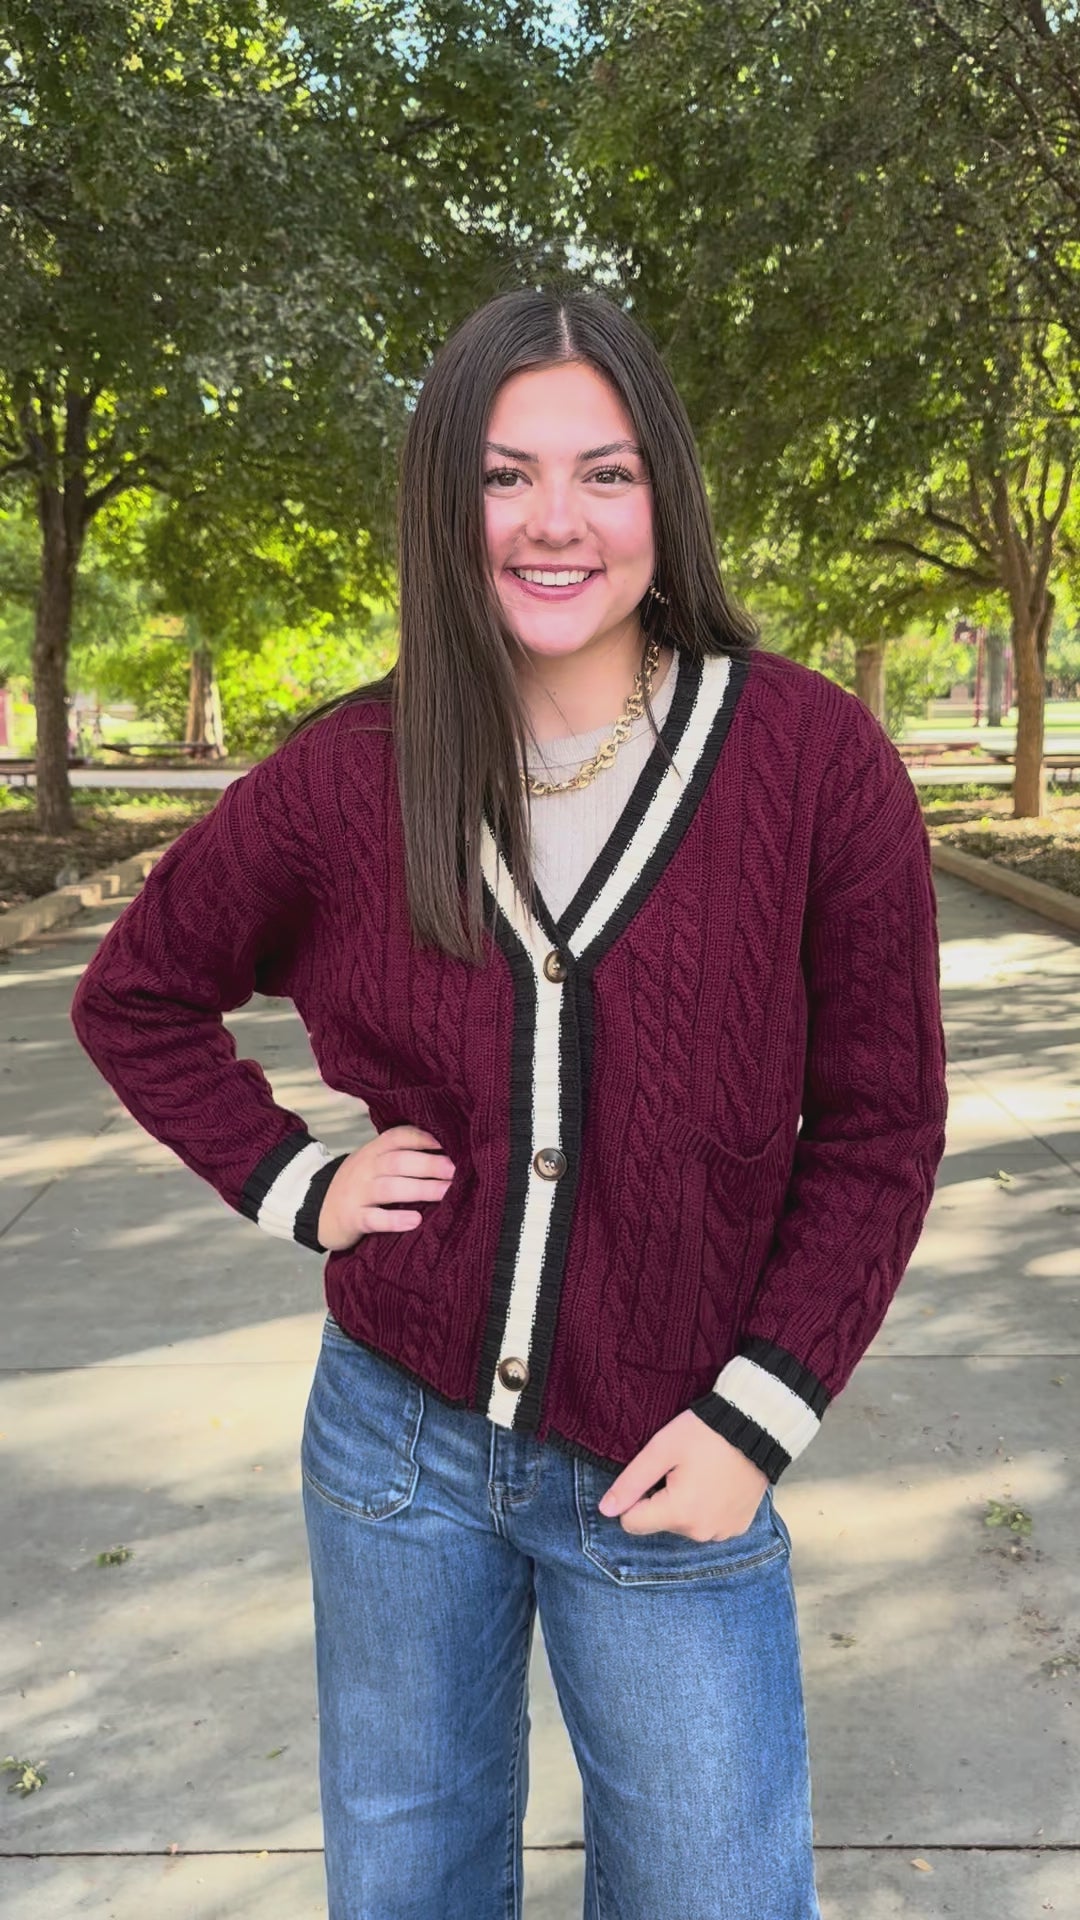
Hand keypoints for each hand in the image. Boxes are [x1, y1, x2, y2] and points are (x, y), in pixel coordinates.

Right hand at [317, 1126, 454, 1251]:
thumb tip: (446, 1152)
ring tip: (446, 1193)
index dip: (424, 1138)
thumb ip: (401, 1155)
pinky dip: (394, 1220)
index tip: (451, 1143)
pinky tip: (415, 1221)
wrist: (317, 1208)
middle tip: (456, 1171)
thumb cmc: (359, 1184)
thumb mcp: (374, 1162)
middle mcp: (366, 1168)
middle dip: (430, 1165)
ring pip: (389, 1188)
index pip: (399, 1136)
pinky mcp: (352, 1218)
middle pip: (398, 1162)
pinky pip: (373, 1218)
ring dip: (420, 1189)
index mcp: (374, 1151)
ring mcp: (357, 1193)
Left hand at [596, 1409, 769, 1540]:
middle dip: (662, 1499)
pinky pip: (707, 1525)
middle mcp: (701, 1532)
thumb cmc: (705, 1433)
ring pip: (683, 1525)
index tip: (655, 1474)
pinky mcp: (737, 1528)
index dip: (635, 1497)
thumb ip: (631, 1482)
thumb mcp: (661, 1449)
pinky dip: (707, 1509)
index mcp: (679, 1513)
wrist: (757, 1427)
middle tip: (682, 1469)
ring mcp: (722, 1533)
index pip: (631, 1523)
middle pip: (659, 1524)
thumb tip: (605, 1510)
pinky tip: (717, 1484)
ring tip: (702, 1474)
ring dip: (685, 1505)